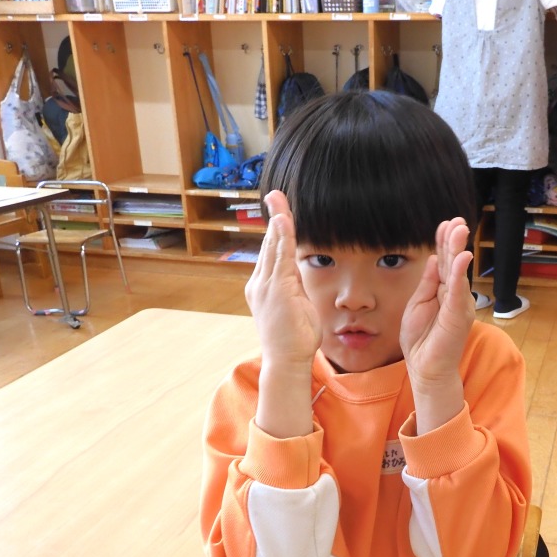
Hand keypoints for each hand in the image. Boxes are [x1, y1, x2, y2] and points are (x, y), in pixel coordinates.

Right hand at [245, 191, 320, 369]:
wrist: (286, 361)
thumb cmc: (294, 341)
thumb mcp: (296, 308)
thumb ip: (295, 289)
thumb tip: (297, 276)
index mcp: (262, 288)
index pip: (270, 254)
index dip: (275, 232)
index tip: (278, 214)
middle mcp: (259, 284)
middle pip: (268, 244)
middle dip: (274, 218)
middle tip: (275, 196)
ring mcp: (266, 286)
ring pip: (273, 247)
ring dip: (278, 221)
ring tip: (277, 199)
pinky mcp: (277, 289)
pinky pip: (281, 256)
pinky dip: (282, 236)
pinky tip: (283, 220)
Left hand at [400, 217, 473, 395]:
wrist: (424, 368)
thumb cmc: (421, 339)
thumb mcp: (418, 303)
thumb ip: (428, 282)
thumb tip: (435, 258)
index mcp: (442, 290)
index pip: (444, 261)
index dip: (444, 242)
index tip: (445, 223)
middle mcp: (454, 294)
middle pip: (453, 262)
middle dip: (454, 240)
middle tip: (457, 220)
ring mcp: (458, 304)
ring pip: (458, 272)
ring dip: (458, 249)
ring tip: (460, 230)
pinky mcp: (458, 316)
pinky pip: (459, 291)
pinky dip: (461, 274)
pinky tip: (463, 257)